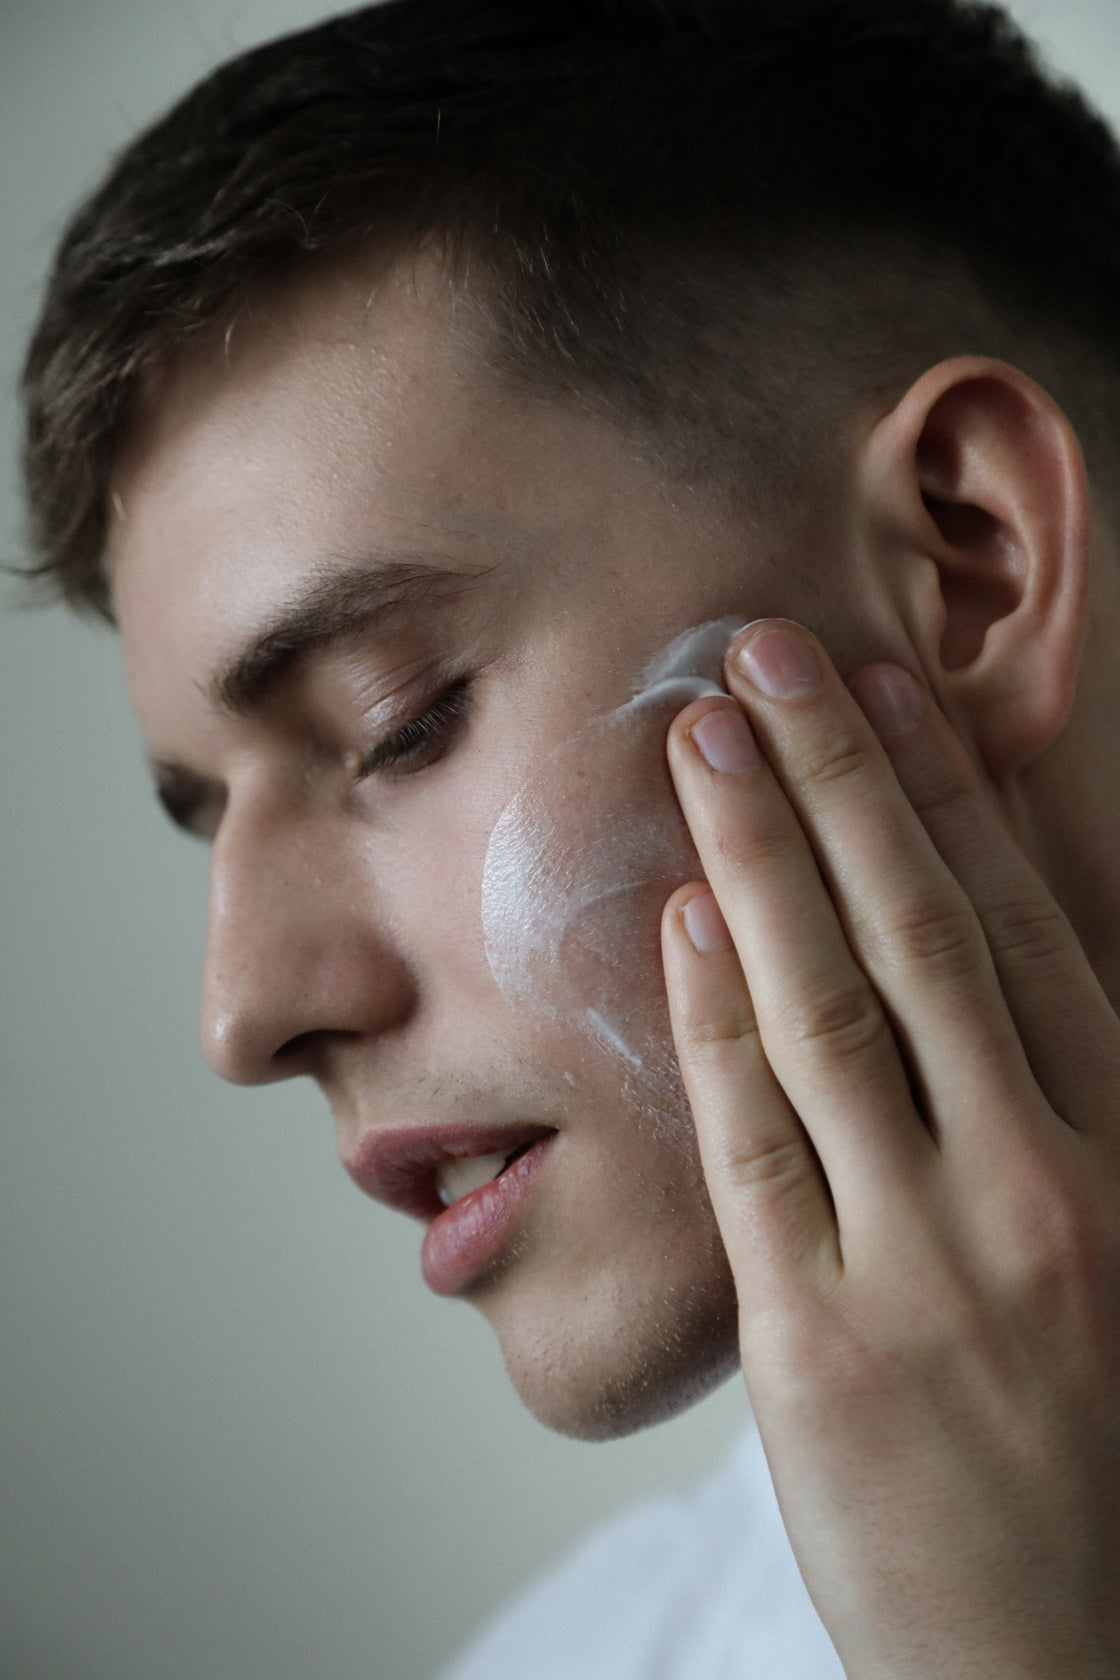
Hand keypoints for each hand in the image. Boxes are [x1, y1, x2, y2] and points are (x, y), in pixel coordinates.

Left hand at [661, 619, 1119, 1679]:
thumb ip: (1037, 1110)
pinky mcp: (826, 1344)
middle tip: (766, 655)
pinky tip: (679, 921)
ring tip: (703, 739)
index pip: (1023, 931)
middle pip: (925, 935)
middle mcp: (1043, 1185)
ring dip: (759, 857)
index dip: (944, 798)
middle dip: (838, 779)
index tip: (881, 692)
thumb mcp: (1101, 1249)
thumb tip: (939, 962)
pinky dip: (715, 1019)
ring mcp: (935, 1263)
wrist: (1074, 1668)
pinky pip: (757, 1145)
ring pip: (832, 1011)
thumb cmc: (1093, 1451)